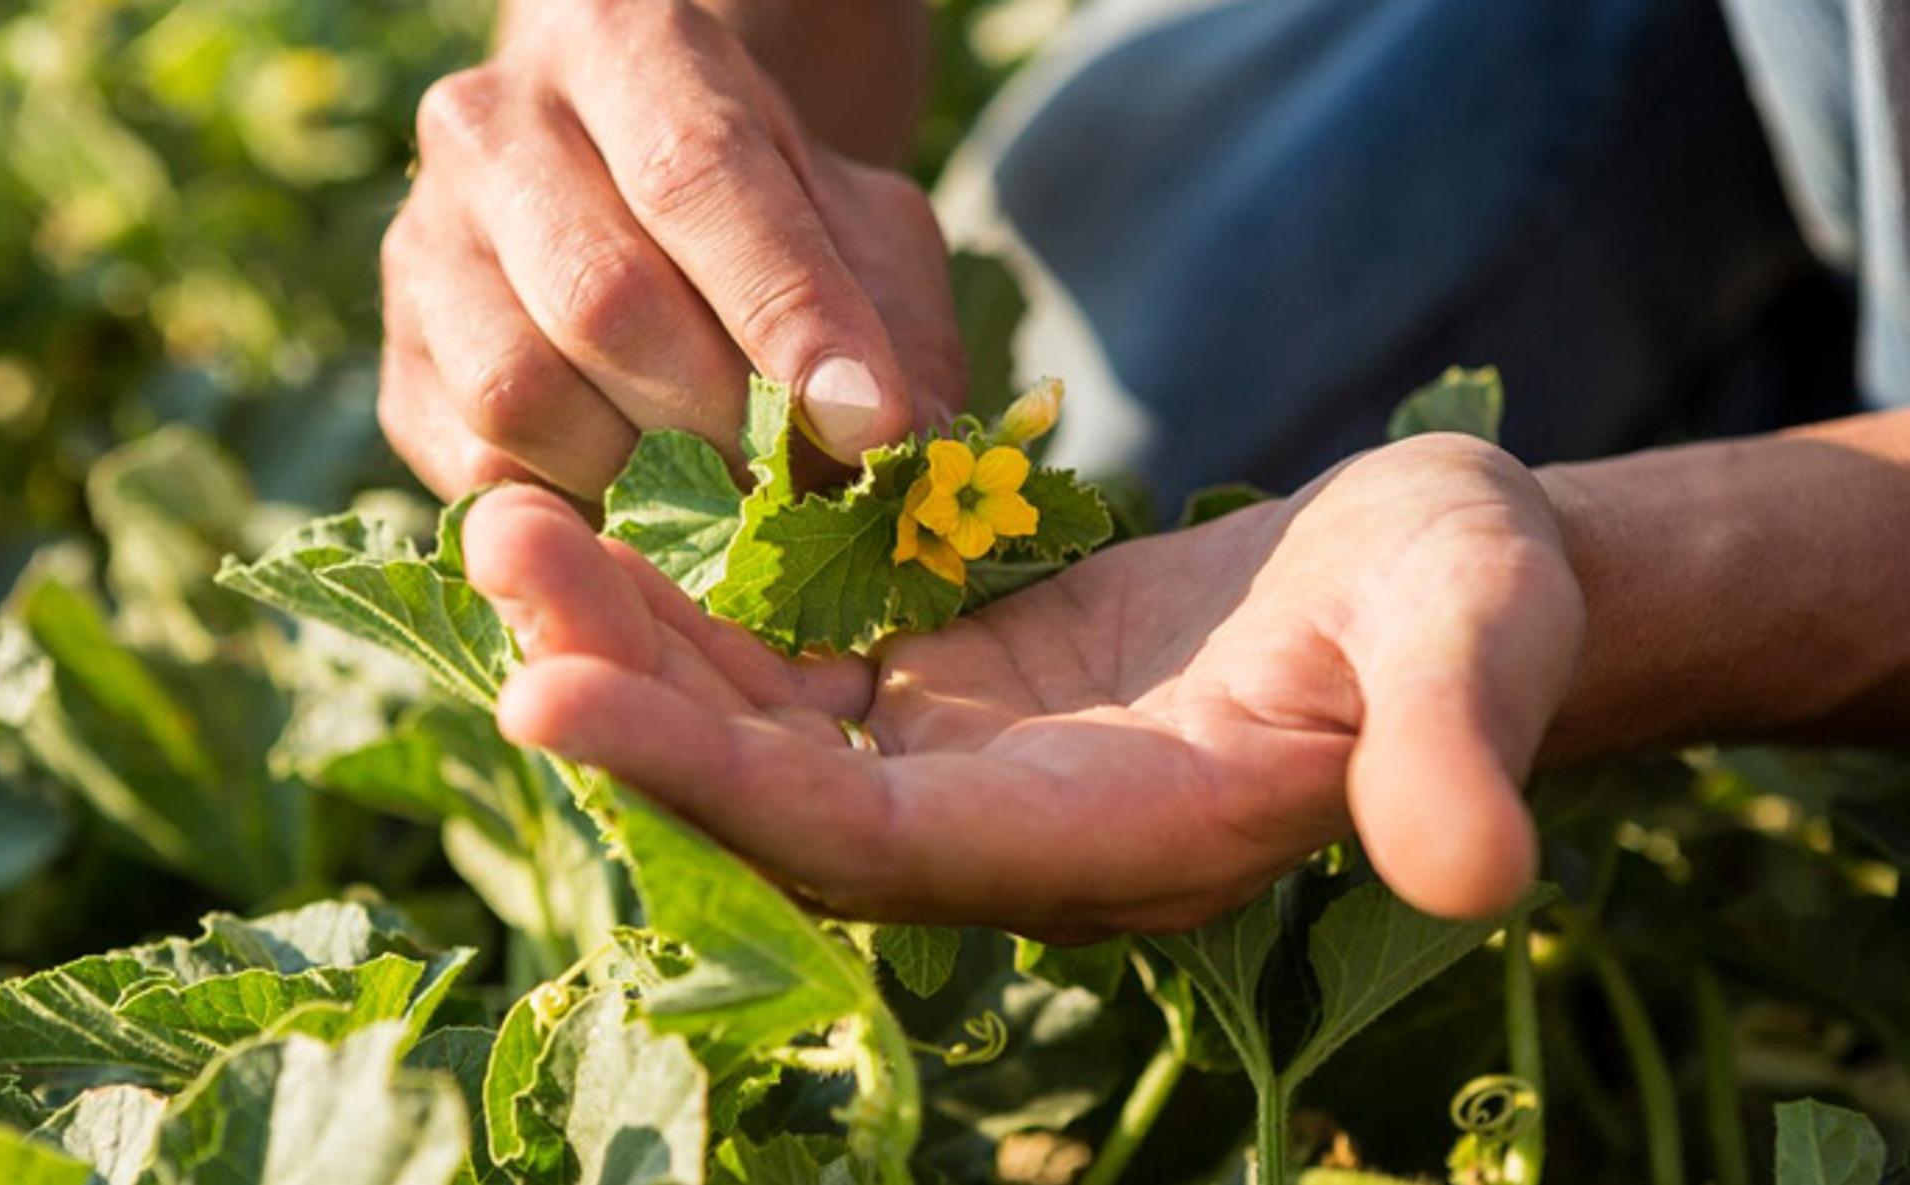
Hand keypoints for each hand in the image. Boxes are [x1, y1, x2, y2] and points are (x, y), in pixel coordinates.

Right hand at [380, 0, 961, 499]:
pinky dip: (578, 512)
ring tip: (736, 502)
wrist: (636, 205)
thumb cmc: (775, 217)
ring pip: (522, 391)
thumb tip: (902, 443)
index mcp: (622, 44)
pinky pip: (477, 465)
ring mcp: (423, 241)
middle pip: (605, 298)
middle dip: (728, 419)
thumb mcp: (859, 227)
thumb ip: (891, 321)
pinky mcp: (397, 362)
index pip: (698, 177)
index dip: (790, 314)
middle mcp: (493, 122)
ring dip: (651, 479)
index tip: (869, 423)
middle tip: (809, 488)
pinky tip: (654, 510)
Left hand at [461, 434, 1584, 933]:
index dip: (713, 785)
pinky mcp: (961, 692)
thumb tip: (1474, 866)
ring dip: (638, 644)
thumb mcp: (1476, 644)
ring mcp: (977, 766)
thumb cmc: (1468, 604)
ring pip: (768, 729)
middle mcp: (1015, 834)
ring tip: (515, 524)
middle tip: (498, 554)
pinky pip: (802, 667)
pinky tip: (622, 532)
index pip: (871, 846)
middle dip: (628, 696)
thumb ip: (1453, 748)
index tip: (551, 700)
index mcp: (1115, 845)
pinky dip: (707, 610)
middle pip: (776, 796)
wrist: (1436, 589)